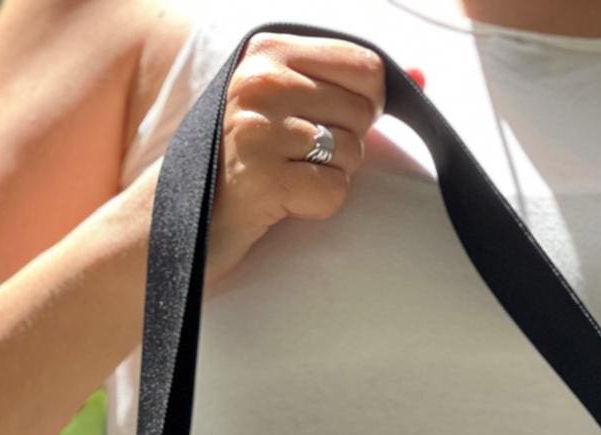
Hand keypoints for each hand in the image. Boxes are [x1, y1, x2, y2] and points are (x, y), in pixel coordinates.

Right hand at [203, 35, 418, 286]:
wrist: (178, 220)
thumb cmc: (244, 161)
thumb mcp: (288, 104)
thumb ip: (350, 84)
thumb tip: (421, 76)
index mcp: (268, 50)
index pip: (366, 66)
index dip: (367, 103)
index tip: (334, 123)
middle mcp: (261, 82)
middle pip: (363, 112)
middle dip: (346, 144)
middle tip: (300, 158)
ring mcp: (259, 129)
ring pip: (351, 153)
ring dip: (330, 176)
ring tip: (287, 178)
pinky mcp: (263, 179)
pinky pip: (333, 192)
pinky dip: (317, 206)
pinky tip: (284, 202)